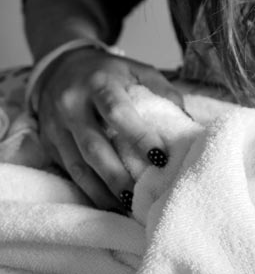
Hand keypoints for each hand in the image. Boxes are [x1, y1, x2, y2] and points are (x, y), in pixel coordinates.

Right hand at [35, 47, 184, 208]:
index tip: (161, 158)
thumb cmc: (107, 72)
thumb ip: (162, 90)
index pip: (117, 112)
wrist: (59, 67)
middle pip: (94, 146)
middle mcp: (72, 105)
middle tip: (143, 194)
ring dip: (104, 190)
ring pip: (78, 166)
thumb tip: (186, 122)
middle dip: (119, 175)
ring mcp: (57, 126)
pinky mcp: (49, 143)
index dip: (139, 137)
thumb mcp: (136, 69)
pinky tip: (109, 202)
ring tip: (128, 206)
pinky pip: (69, 172)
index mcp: (98, 83)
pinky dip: (90, 191)